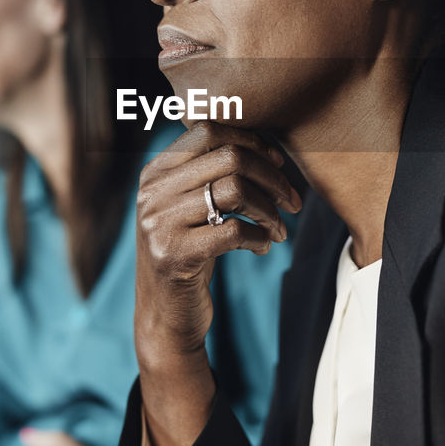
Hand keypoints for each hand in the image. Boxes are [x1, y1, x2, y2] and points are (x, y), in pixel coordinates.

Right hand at [133, 122, 298, 366]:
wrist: (164, 315)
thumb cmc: (189, 253)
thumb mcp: (189, 208)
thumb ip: (210, 174)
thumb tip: (268, 147)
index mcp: (155, 172)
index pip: (208, 131)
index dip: (252, 141)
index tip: (278, 162)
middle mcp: (152, 193)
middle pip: (229, 157)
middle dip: (272, 177)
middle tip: (292, 201)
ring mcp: (159, 224)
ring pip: (235, 190)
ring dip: (270, 209)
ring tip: (280, 228)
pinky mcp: (175, 256)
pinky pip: (234, 231)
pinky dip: (260, 236)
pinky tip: (264, 246)